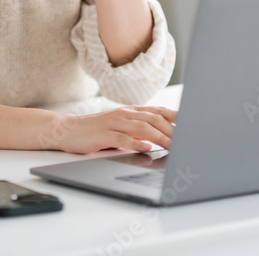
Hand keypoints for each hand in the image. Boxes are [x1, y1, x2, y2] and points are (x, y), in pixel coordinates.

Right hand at [41, 105, 175, 154]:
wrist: (68, 130)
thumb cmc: (96, 131)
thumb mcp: (120, 127)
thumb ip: (139, 129)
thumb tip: (162, 136)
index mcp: (130, 111)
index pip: (157, 111)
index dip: (175, 117)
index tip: (191, 125)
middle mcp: (124, 114)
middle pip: (153, 119)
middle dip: (171, 130)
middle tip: (184, 141)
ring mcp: (114, 123)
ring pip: (141, 127)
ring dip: (158, 137)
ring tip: (171, 145)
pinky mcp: (104, 134)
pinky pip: (122, 138)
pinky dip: (136, 143)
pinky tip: (146, 148)